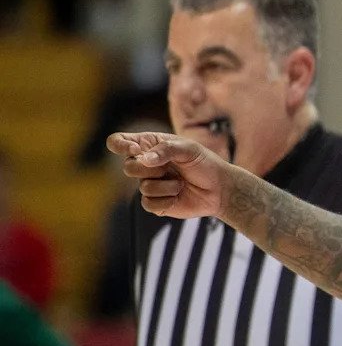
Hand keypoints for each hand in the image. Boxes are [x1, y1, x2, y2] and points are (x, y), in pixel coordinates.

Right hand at [107, 132, 227, 218]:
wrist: (220, 189)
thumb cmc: (205, 164)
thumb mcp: (189, 149)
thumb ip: (166, 149)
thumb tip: (144, 159)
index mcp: (149, 145)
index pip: (118, 141)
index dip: (120, 145)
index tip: (136, 150)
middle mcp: (145, 164)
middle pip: (128, 167)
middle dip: (151, 169)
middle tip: (170, 169)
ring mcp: (149, 183)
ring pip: (142, 186)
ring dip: (167, 185)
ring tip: (182, 183)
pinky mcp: (155, 203)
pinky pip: (148, 203)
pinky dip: (166, 200)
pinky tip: (178, 196)